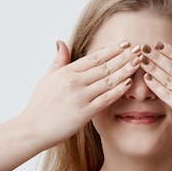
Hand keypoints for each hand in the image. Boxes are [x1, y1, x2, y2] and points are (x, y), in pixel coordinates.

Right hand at [19, 40, 140, 149]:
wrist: (32, 129)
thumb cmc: (39, 106)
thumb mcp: (47, 78)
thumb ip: (58, 60)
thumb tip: (60, 42)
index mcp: (66, 72)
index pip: (94, 57)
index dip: (111, 50)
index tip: (124, 44)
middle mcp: (74, 81)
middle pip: (104, 66)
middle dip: (123, 57)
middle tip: (138, 49)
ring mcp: (80, 97)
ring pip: (108, 80)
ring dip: (125, 70)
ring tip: (138, 62)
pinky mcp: (84, 112)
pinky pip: (105, 99)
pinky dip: (118, 90)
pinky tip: (129, 83)